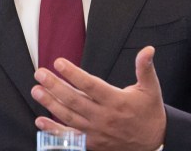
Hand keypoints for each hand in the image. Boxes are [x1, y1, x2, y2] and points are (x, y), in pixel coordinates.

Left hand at [31, 46, 165, 150]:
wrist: (154, 142)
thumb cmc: (150, 112)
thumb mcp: (151, 88)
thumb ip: (145, 68)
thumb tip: (148, 49)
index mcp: (116, 101)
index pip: (90, 85)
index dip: (73, 74)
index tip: (59, 63)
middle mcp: (104, 117)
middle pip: (74, 100)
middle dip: (55, 86)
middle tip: (40, 74)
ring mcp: (96, 132)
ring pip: (69, 117)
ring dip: (50, 104)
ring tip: (37, 91)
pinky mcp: (92, 143)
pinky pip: (70, 137)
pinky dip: (54, 130)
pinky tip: (40, 121)